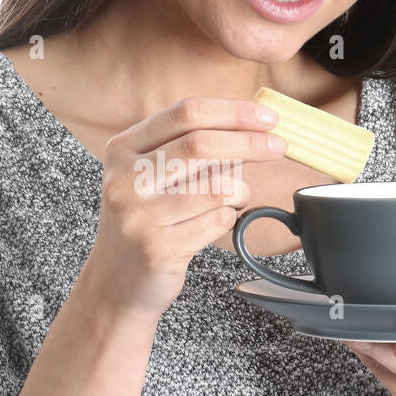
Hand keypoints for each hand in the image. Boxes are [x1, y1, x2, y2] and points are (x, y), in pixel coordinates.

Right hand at [86, 96, 287, 318]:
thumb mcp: (151, 176)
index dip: (231, 112)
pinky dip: (229, 218)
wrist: (117, 283)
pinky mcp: (158, 248)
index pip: (184, 114)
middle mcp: (124, 179)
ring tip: (234, 198)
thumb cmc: (146, 222)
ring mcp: (138, 215)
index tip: (267, 118)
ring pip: (215, 187)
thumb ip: (188, 149)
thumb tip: (250, 125)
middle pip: (200, 145)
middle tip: (278, 146)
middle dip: (248, 142)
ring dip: (239, 190)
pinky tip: (213, 223)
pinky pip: (217, 221)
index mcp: (123, 149)